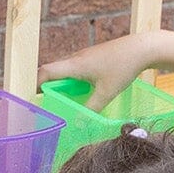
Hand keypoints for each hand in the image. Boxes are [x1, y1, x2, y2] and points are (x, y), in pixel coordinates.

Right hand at [37, 29, 161, 107]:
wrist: (142, 48)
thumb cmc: (124, 67)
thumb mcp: (107, 93)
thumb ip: (91, 108)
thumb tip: (78, 123)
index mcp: (75, 65)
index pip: (45, 72)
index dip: (35, 84)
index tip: (31, 98)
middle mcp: (76, 58)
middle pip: (52, 71)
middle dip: (45, 86)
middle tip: (44, 103)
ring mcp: (84, 55)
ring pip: (64, 69)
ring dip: (60, 83)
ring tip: (61, 99)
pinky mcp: (92, 56)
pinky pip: (75, 68)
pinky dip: (71, 79)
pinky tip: (80, 90)